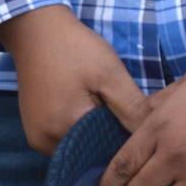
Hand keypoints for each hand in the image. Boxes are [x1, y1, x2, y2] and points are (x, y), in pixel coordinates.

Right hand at [0, 5, 150, 154]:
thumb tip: (150, 139)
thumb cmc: (75, 49)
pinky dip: (82, 130)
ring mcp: (37, 139)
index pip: (107, 153)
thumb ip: (131, 109)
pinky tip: (94, 109)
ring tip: (111, 109)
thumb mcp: (111, 74)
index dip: (127, 142)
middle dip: (112, 139)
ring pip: (79, 148)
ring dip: (97, 135)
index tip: (141, 123)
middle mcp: (45, 144)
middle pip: (91, 154)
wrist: (36, 31)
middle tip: (126, 112)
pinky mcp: (35, 131)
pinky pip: (66, 140)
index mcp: (64, 130)